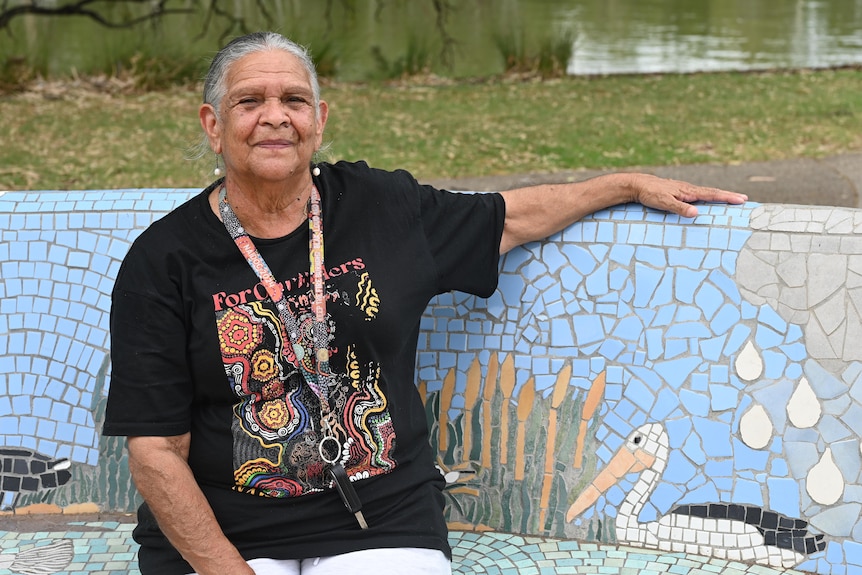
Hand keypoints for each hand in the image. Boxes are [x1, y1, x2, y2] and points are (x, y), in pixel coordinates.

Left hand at [628, 173, 747, 217]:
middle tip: (744, 199)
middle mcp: (689, 189)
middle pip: (712, 192)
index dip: (727, 197)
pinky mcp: (679, 192)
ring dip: (719, 196)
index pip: (712, 194)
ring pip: (706, 193)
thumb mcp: (664, 203)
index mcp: (688, 191)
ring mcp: (684, 190)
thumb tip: (697, 213)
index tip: (742, 199)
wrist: (637, 185)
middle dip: (728, 196)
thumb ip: (680, 208)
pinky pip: (697, 195)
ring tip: (731, 199)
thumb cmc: (650, 193)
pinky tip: (708, 200)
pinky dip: (707, 197)